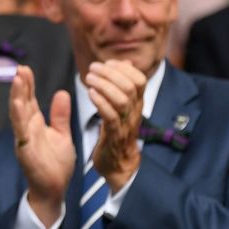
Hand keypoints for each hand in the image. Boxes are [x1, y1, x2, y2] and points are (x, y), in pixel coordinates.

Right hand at [11, 67, 74, 227]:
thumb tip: (62, 92)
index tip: (25, 68)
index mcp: (35, 124)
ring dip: (16, 97)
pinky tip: (18, 105)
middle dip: (20, 86)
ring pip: (18, 115)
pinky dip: (18, 118)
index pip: (30, 100)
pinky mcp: (25, 151)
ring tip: (17, 80)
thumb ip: (60, 115)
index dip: (27, 84)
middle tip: (19, 68)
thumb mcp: (62, 135)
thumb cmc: (56, 164)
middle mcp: (27, 129)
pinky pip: (21, 132)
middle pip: (22, 103)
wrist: (55, 189)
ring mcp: (24, 140)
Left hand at [84, 60, 147, 187]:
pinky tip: (91, 94)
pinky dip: (101, 102)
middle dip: (110, 73)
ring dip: (104, 85)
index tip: (107, 63)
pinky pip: (111, 116)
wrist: (119, 165)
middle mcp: (134, 111)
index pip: (139, 79)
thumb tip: (125, 63)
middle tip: (93, 69)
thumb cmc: (117, 132)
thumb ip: (123, 85)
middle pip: (130, 86)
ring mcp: (126, 123)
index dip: (123, 68)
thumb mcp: (123, 107)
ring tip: (89, 79)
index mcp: (137, 104)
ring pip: (122, 99)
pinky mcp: (114, 135)